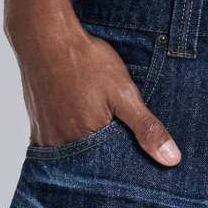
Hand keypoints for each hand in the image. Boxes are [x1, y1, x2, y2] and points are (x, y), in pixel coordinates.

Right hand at [18, 19, 179, 163]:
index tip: (137, 162)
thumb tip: (171, 159)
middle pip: (90, 165)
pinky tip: (77, 123)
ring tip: (97, 130)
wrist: (44, 37)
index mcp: (86, 141)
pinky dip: (68, 140)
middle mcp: (62, 145)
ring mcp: (45, 136)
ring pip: (72, 154)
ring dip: (86, 149)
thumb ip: (146, 128)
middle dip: (105, 159)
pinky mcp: (37, 124)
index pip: (111, 171)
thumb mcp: (124, 93)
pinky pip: (54, 144)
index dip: (125, 167)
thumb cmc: (85, 62)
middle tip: (115, 139)